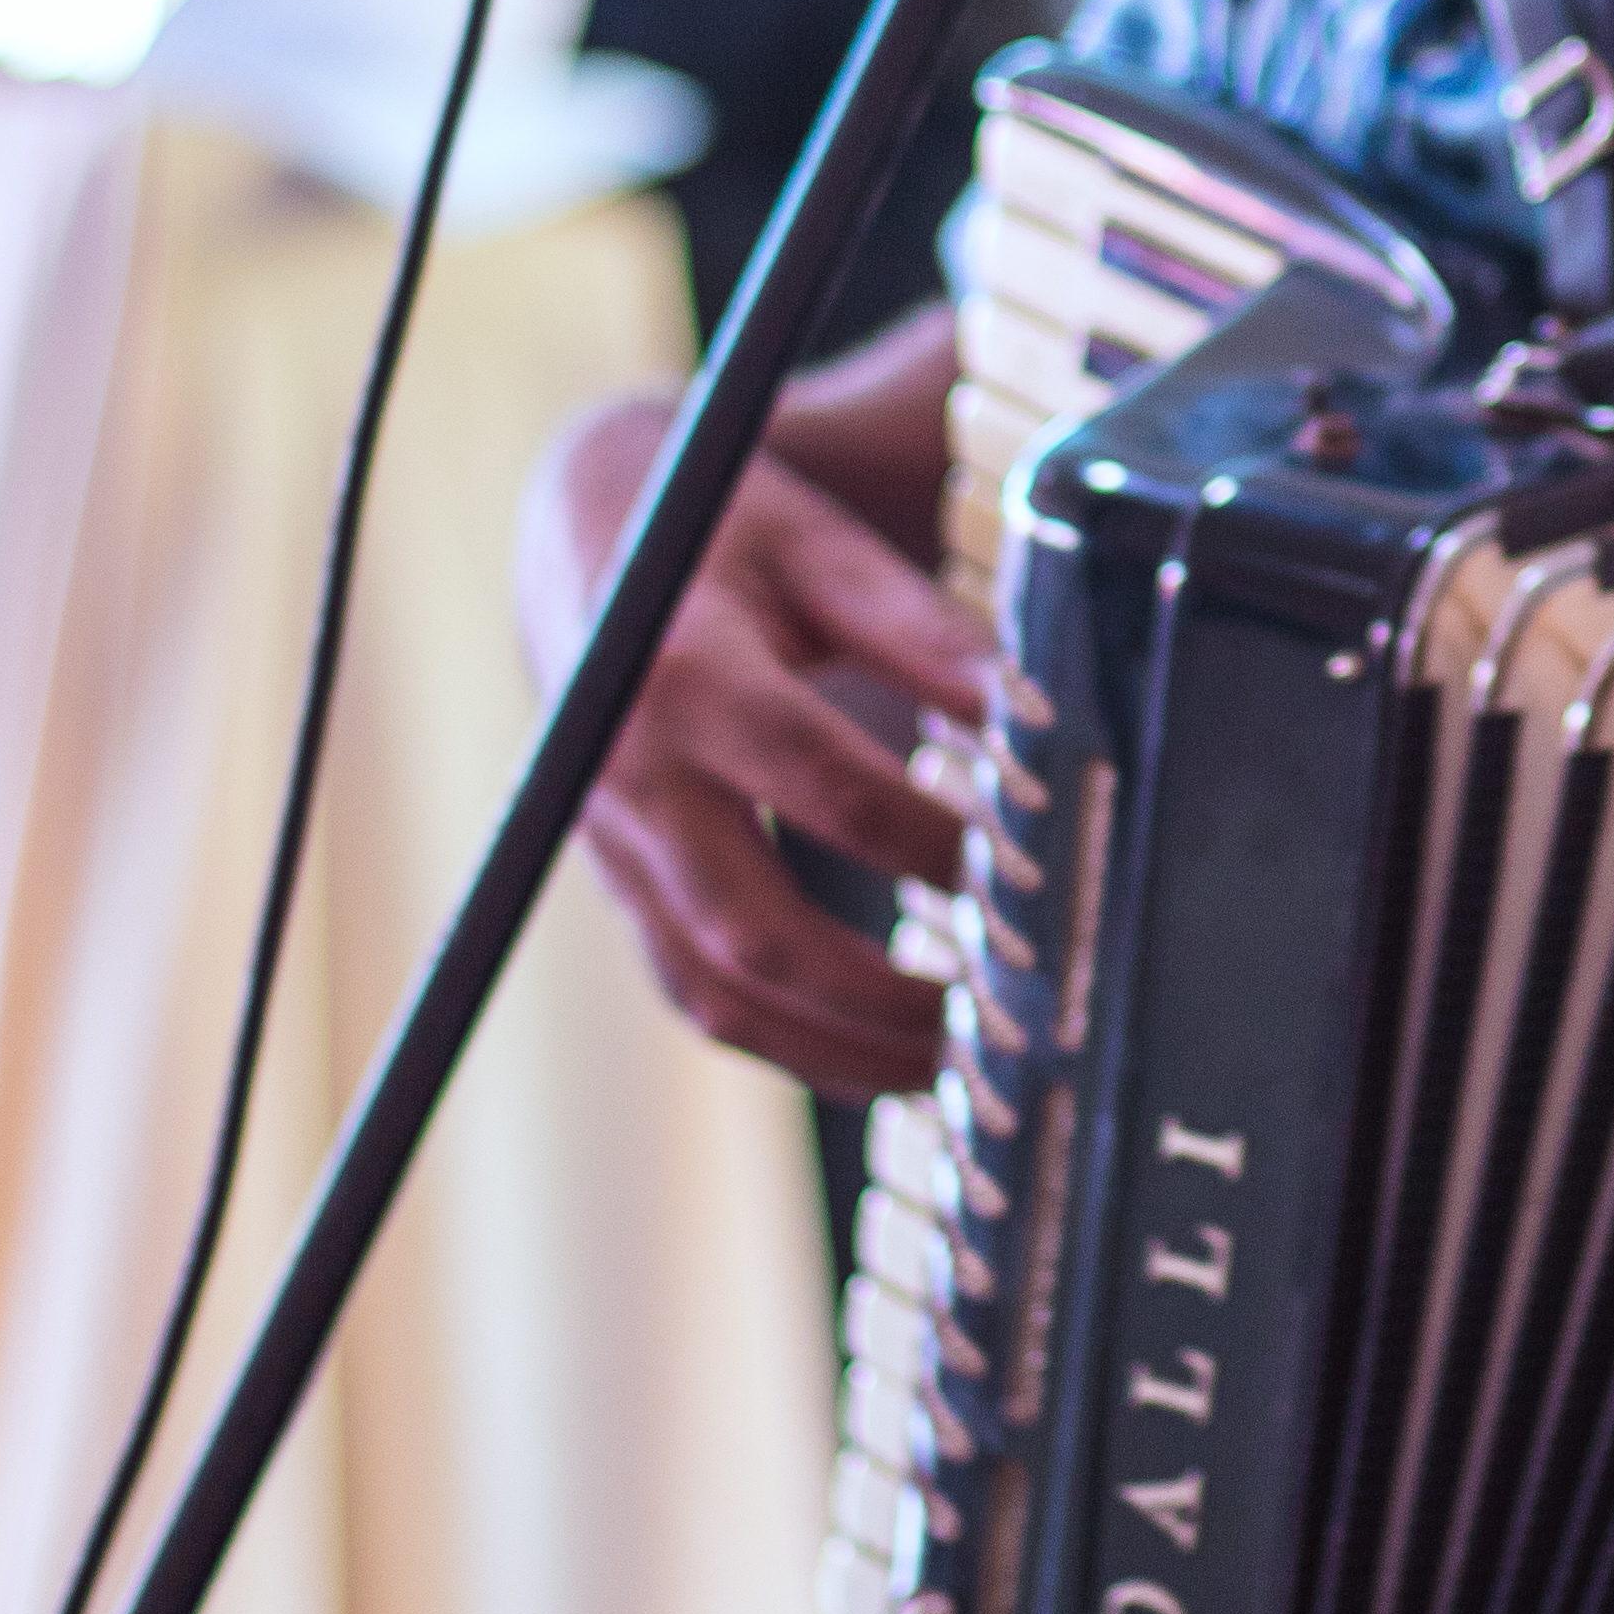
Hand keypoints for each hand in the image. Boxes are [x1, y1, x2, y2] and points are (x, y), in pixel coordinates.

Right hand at [524, 387, 989, 1095]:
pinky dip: (788, 1044)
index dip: (933, 843)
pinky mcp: (621, 889)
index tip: (1031, 877)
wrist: (581, 545)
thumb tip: (1031, 713)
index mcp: (687, 676)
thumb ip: (924, 633)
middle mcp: (630, 778)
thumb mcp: (823, 554)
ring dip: (837, 1051)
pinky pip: (695, 994)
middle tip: (1000, 1021)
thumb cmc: (730, 541)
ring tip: (957, 1071)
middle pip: (755, 932)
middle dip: (882, 999)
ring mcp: (614, 849)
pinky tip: (880, 1059)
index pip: (826, 787)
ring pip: (716, 993)